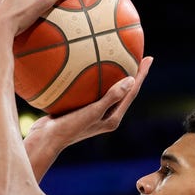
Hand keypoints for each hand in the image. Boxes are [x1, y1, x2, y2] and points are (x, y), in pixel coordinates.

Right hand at [26, 56, 153, 150]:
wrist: (46, 139)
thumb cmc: (70, 128)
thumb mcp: (92, 112)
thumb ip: (111, 97)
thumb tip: (131, 80)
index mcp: (112, 118)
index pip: (131, 93)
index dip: (141, 75)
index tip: (148, 58)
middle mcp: (105, 116)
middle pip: (123, 91)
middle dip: (131, 74)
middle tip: (137, 56)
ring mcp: (92, 113)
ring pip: (106, 89)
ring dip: (112, 75)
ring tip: (115, 58)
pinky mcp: (79, 109)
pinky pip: (90, 90)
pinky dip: (91, 77)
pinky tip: (85, 66)